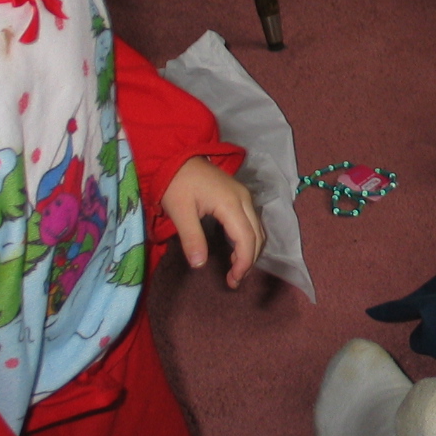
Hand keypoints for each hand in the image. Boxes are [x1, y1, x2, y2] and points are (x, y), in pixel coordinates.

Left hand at [161, 157, 263, 288]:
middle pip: (258, 236)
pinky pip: (252, 222)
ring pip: (258, 229)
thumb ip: (192, 238)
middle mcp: (244, 199)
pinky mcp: (240, 195)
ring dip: (251, 251)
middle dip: (249, 260)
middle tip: (233, 280)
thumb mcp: (180, 211)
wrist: (176, 155)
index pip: (247, 239)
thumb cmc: (176, 182)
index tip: (232, 280)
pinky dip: (249, 239)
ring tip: (235, 269)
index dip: (244, 262)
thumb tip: (199, 265)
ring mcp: (244, 196)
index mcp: (231, 203)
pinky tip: (236, 250)